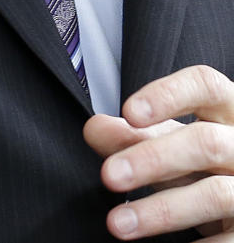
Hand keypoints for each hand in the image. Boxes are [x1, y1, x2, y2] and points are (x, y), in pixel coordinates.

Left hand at [85, 65, 233, 237]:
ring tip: (116, 223)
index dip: (168, 94)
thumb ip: (135, 134)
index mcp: (227, 111)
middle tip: (108, 175)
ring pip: (215, 194)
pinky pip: (228, 241)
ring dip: (160, 210)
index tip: (129, 112)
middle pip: (206, 143)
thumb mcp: (172, 142)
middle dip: (153, 158)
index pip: (205, 85)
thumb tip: (93, 129)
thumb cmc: (204, 163)